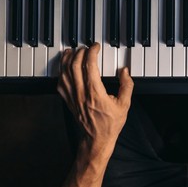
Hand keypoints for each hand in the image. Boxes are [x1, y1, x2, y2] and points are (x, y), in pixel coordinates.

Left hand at [57, 43, 133, 157]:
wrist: (97, 139)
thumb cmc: (110, 124)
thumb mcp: (124, 105)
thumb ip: (126, 86)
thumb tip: (125, 71)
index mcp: (96, 93)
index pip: (90, 66)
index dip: (92, 52)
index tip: (95, 47)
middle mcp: (82, 94)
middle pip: (75, 66)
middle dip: (80, 52)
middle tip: (86, 48)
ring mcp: (73, 98)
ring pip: (65, 73)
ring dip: (67, 59)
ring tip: (72, 51)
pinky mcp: (68, 101)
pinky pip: (60, 83)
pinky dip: (61, 72)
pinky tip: (65, 67)